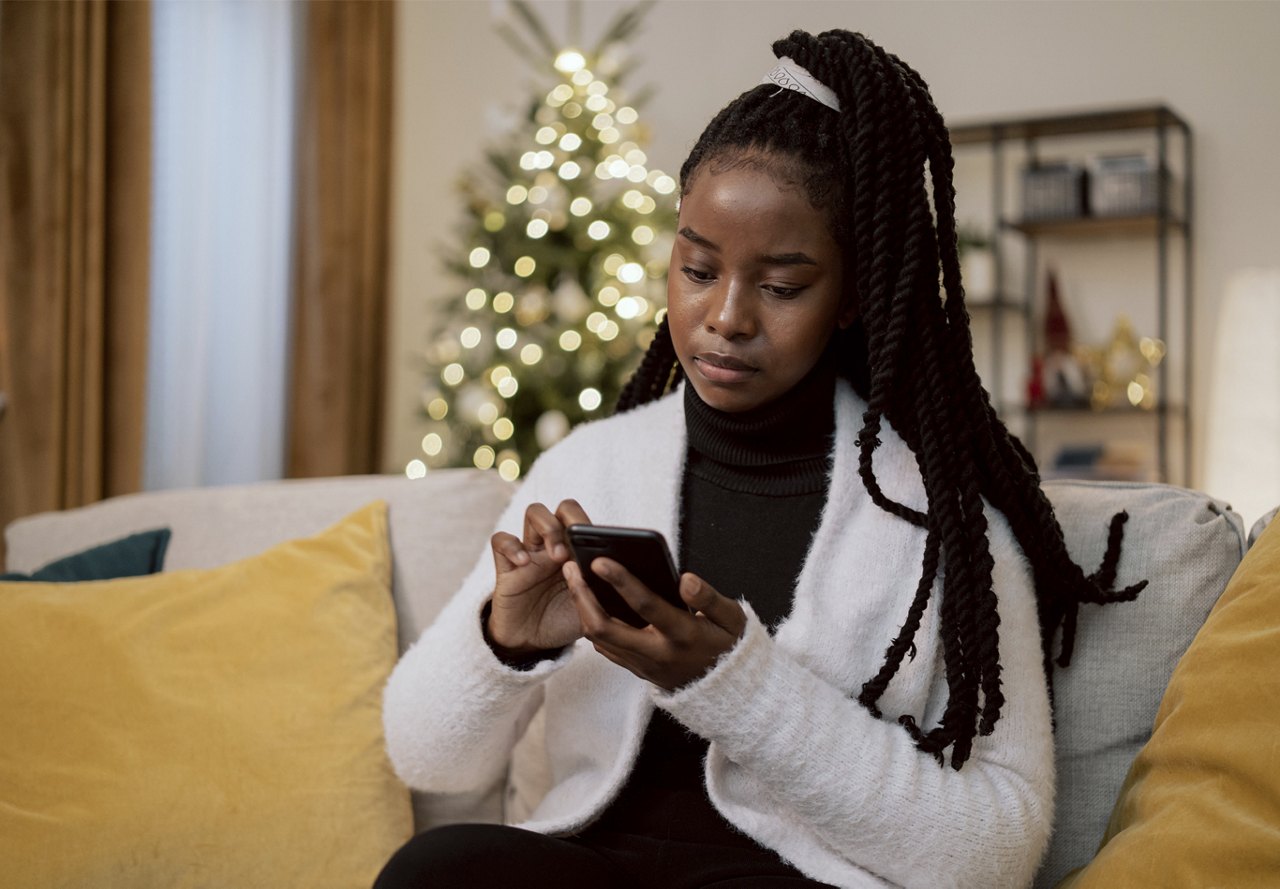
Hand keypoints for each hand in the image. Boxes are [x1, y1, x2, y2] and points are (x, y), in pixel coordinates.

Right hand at [488, 500, 591, 654]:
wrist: (533, 643)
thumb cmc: (565, 621)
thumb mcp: (593, 610)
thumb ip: (606, 594)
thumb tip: (631, 583)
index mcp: (578, 553)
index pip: (588, 521)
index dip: (594, 527)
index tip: (599, 550)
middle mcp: (555, 546)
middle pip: (564, 509)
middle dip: (572, 519)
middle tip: (576, 547)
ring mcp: (531, 553)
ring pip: (534, 512)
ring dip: (547, 527)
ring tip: (557, 556)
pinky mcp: (507, 566)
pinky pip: (501, 540)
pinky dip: (512, 546)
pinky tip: (524, 563)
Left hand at [563, 559, 746, 690]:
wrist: (726, 691)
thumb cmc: (728, 645)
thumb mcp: (731, 620)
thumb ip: (709, 598)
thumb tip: (686, 579)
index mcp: (682, 635)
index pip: (645, 605)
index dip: (621, 581)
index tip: (599, 560)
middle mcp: (657, 653)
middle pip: (604, 627)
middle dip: (582, 595)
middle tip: (570, 567)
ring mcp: (643, 664)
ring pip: (598, 638)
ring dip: (581, 607)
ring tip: (573, 577)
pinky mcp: (636, 669)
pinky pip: (604, 647)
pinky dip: (590, 622)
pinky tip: (587, 599)